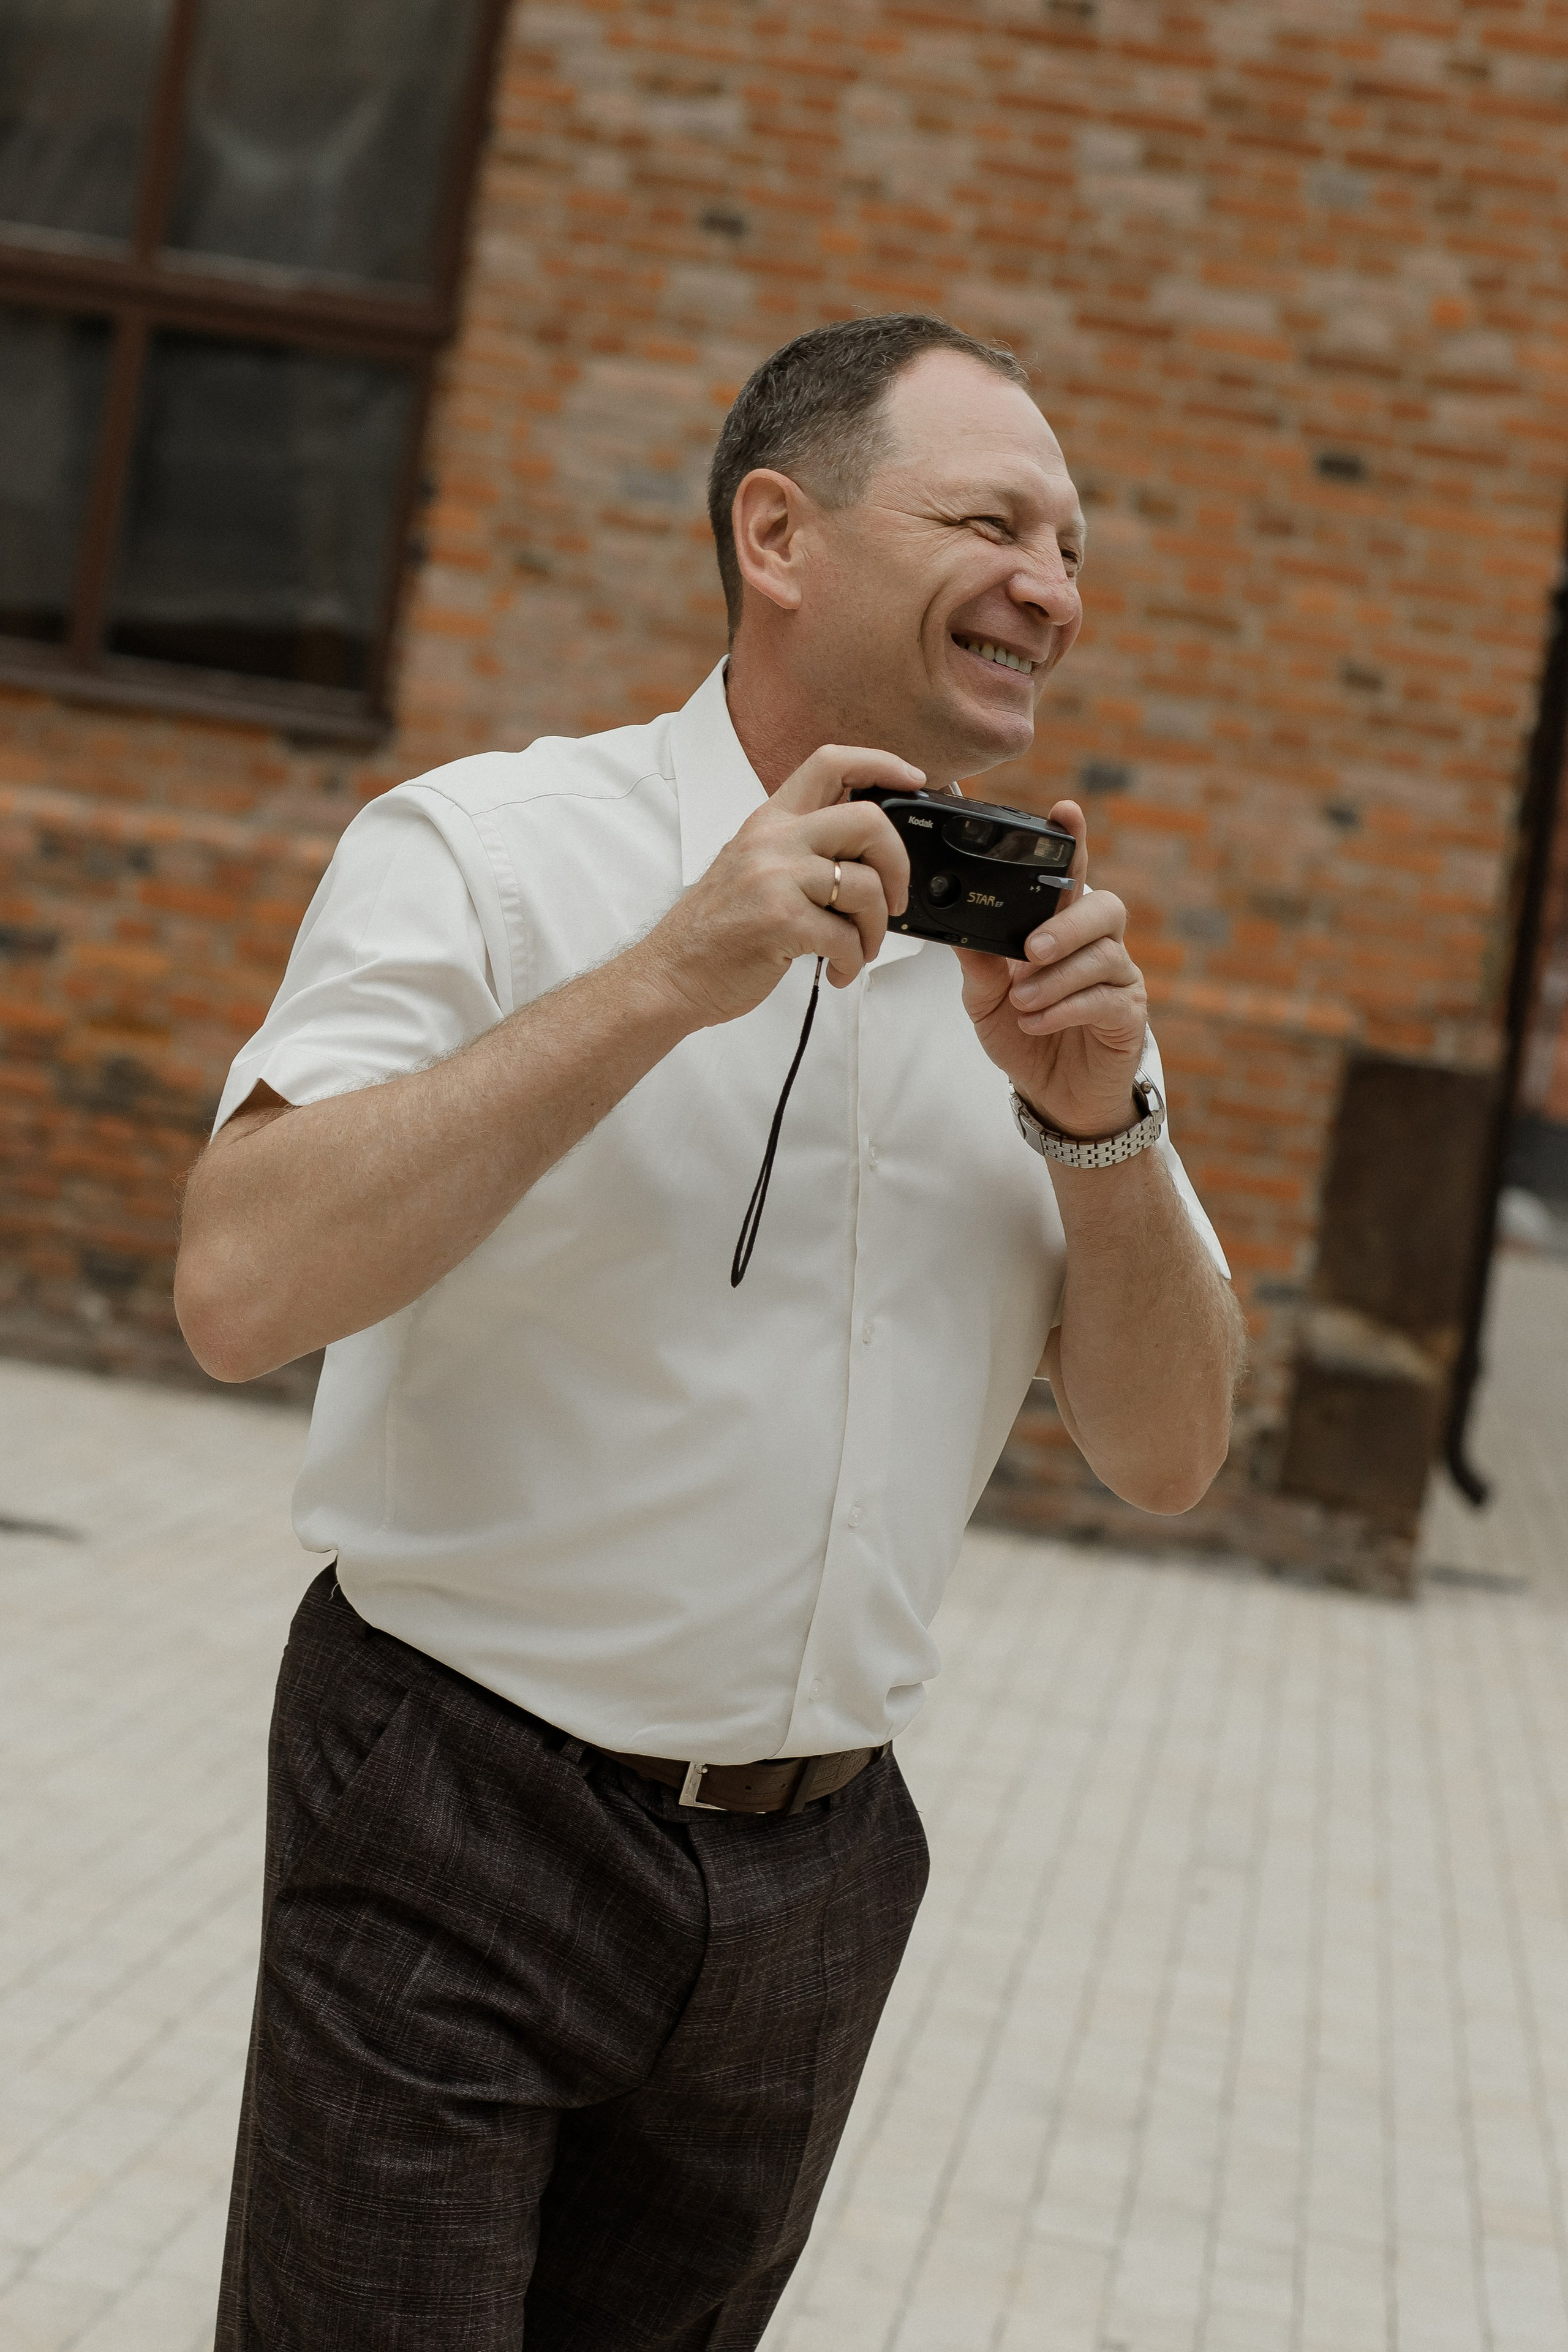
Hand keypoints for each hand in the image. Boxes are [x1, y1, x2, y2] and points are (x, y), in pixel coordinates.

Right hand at [640, 745, 917, 1027]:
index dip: (882, 763)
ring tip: (858, 949)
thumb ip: (801, 848)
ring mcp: (775, 879)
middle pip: (867, 821)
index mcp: (769, 820)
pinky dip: (854, 962)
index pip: (830, 762)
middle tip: (893, 899)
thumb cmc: (717, 929)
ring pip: (866, 886)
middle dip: (898, 864)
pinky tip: (838, 971)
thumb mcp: (754, 866)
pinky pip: (847, 937)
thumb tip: (868, 854)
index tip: (914, 779)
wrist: (671, 974)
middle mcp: (772, 840)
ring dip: (875, 929)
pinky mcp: (780, 921)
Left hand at [955, 800, 1147, 1138]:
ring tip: (1021, 1001)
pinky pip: (1104, 998)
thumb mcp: (985, 998)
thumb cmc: (1024, 1034)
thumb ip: (977, 961)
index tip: (1064, 810)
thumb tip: (955, 926)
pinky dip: (1064, 1008)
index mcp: (1062, 927)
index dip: (1074, 841)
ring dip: (1055, 978)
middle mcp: (1097, 943)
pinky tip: (1036, 1021)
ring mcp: (1119, 977)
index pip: (1073, 875)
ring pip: (1104, 954)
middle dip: (1066, 924)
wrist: (1052, 1095)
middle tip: (1030, 951)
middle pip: (1104, 906)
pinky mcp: (1128, 1013)